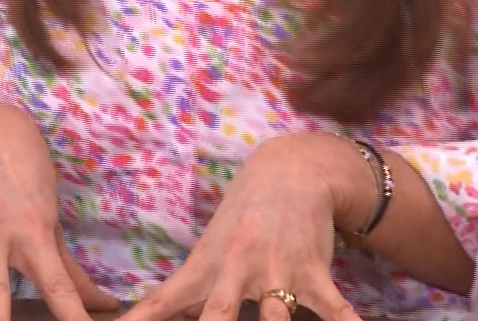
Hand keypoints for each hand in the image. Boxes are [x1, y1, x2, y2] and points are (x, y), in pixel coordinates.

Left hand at [121, 134, 366, 320]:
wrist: (290, 172)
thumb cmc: (242, 218)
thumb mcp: (210, 248)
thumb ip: (189, 289)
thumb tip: (149, 315)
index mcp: (206, 268)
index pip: (165, 300)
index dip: (143, 320)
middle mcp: (237, 272)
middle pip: (219, 317)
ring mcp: (277, 273)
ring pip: (276, 318)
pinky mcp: (314, 273)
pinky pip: (334, 308)